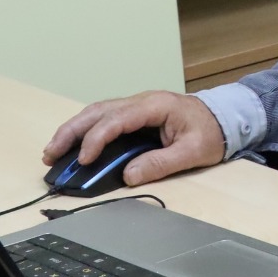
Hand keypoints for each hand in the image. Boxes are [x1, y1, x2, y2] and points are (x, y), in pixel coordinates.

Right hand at [41, 91, 225, 186]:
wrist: (227, 118)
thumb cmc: (212, 132)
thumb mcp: (193, 151)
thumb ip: (162, 163)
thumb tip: (129, 175)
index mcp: (156, 106)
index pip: (116, 119)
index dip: (96, 139)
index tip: (82, 159)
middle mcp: (141, 101)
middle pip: (97, 112)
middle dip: (71, 132)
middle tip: (50, 155)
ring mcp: (136, 106)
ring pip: (95, 113)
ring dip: (72, 131)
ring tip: (52, 153)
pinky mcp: (135, 115)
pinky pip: (103, 119)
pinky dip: (85, 131)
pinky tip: (73, 146)